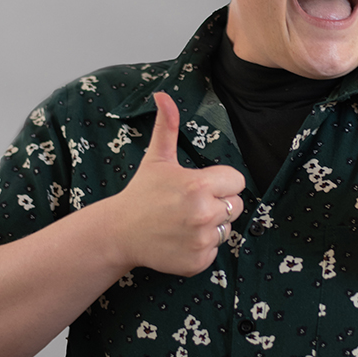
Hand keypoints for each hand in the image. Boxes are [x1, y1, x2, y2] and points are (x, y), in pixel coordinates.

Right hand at [107, 91, 244, 275]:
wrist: (120, 233)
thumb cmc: (142, 193)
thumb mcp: (157, 158)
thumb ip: (167, 126)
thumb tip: (163, 95)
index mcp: (199, 186)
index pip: (237, 182)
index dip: (221, 182)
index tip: (200, 185)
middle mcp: (203, 213)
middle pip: (236, 205)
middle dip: (218, 203)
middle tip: (189, 204)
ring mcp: (201, 240)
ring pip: (226, 228)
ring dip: (211, 225)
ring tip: (185, 221)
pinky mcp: (198, 261)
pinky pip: (216, 250)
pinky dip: (202, 247)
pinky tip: (181, 239)